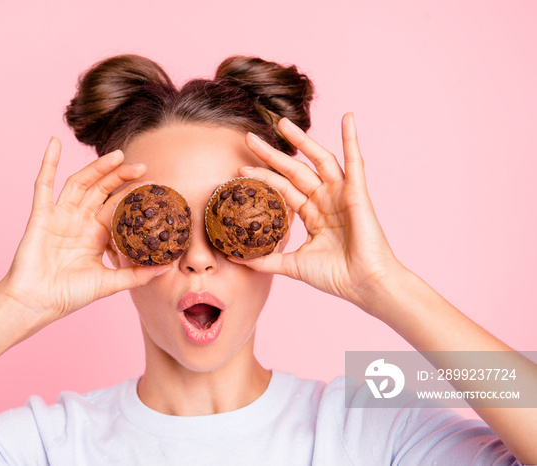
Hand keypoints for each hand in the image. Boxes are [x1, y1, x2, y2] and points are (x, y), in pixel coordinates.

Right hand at [0, 138, 168, 329]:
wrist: (36, 303)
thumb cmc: (69, 295)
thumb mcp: (109, 283)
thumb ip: (136, 274)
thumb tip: (166, 267)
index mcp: (95, 234)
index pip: (116, 206)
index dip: (132, 194)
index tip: (153, 185)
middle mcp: (79, 221)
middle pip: (101, 190)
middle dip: (120, 176)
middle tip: (142, 166)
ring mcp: (60, 216)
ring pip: (80, 183)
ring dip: (96, 168)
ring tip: (116, 155)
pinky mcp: (41, 215)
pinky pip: (43, 184)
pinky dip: (48, 163)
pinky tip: (54, 144)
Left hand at [235, 114, 401, 311]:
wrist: (364, 285)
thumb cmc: (335, 276)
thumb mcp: (292, 266)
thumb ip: (266, 260)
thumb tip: (236, 258)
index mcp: (313, 215)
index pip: (282, 189)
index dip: (262, 178)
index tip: (240, 168)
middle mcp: (326, 200)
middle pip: (294, 170)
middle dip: (272, 154)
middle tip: (250, 137)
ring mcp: (341, 195)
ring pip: (318, 160)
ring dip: (302, 140)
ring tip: (282, 123)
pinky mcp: (357, 193)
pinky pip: (355, 161)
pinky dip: (351, 138)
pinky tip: (348, 118)